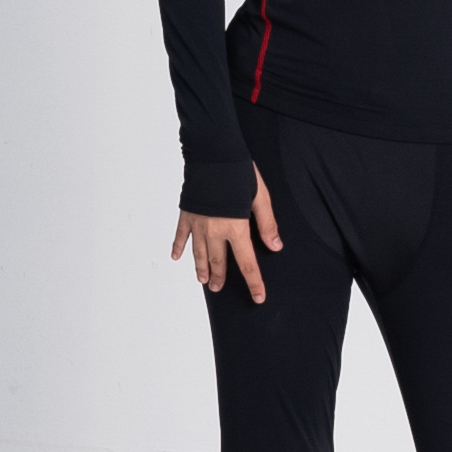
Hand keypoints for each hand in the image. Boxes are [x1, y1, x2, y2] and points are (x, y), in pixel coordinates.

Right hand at [171, 163, 282, 302]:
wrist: (212, 154)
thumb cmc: (237, 172)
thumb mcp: (260, 197)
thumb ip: (267, 224)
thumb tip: (275, 246)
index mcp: (236, 227)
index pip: (247, 263)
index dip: (254, 282)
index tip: (258, 297)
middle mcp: (215, 230)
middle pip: (219, 261)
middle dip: (220, 277)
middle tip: (218, 288)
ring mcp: (198, 224)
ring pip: (199, 253)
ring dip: (201, 268)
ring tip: (203, 280)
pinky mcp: (187, 214)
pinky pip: (181, 236)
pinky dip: (179, 247)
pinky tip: (177, 257)